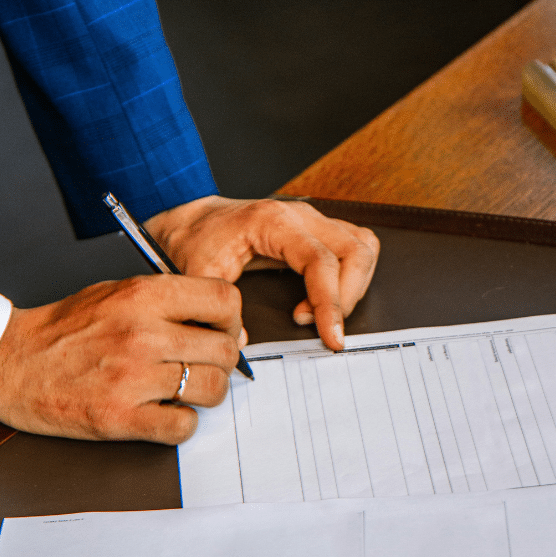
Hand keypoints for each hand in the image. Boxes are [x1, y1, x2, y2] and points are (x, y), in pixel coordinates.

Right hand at [0, 275, 244, 443]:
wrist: (7, 361)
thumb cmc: (64, 328)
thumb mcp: (118, 292)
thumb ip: (170, 302)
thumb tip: (225, 327)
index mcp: (143, 296)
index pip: (224, 300)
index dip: (233, 319)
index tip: (223, 331)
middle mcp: (142, 333)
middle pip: (224, 350)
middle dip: (224, 360)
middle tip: (206, 365)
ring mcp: (131, 377)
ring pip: (212, 389)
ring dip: (207, 393)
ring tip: (185, 390)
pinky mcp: (118, 417)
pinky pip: (182, 427)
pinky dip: (182, 423)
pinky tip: (165, 412)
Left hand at [143, 196, 379, 350]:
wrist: (192, 221)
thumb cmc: (196, 241)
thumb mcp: (197, 274)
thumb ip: (217, 308)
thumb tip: (243, 342)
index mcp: (273, 222)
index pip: (321, 260)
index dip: (331, 302)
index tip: (331, 336)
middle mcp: (300, 215)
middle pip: (355, 250)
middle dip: (347, 297)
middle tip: (324, 329)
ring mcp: (312, 219)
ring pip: (363, 245)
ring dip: (354, 285)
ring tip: (322, 314)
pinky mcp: (316, 229)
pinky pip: (355, 245)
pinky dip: (351, 275)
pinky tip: (323, 299)